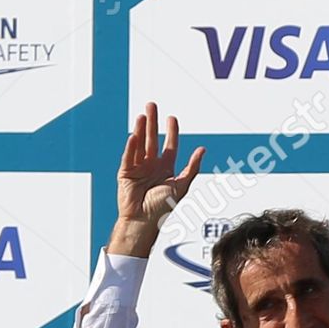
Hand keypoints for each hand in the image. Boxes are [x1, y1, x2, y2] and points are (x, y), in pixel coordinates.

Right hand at [117, 101, 203, 230]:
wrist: (143, 221)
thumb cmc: (162, 208)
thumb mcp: (181, 185)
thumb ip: (192, 167)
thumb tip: (203, 150)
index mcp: (165, 169)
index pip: (169, 146)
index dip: (171, 132)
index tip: (172, 118)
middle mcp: (152, 166)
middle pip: (152, 140)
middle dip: (152, 123)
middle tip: (152, 106)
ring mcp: (138, 168)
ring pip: (139, 144)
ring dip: (140, 129)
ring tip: (142, 115)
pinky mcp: (125, 172)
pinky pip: (128, 156)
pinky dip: (131, 146)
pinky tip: (134, 136)